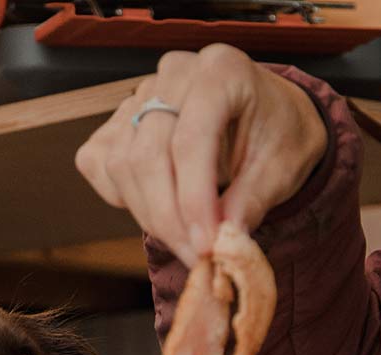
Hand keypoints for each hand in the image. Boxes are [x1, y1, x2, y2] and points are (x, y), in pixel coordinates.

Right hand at [75, 45, 328, 266]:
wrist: (266, 116)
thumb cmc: (277, 136)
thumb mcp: (281, 169)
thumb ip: (251, 203)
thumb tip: (222, 244)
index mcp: (221, 71)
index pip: (191, 139)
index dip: (194, 200)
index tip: (205, 247)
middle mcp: (175, 73)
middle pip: (149, 154)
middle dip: (170, 219)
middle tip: (195, 257)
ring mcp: (141, 93)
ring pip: (122, 164)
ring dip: (149, 216)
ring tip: (184, 240)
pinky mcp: (119, 118)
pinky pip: (100, 163)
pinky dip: (123, 197)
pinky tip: (155, 209)